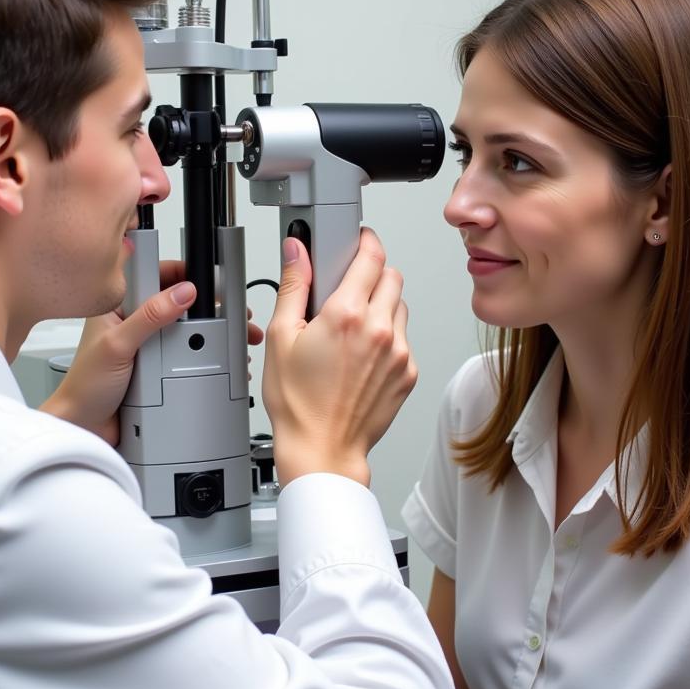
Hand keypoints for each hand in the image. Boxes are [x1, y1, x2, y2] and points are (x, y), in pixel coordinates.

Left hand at [40, 262, 263, 443]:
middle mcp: (134, 323)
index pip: (156, 276)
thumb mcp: (118, 346)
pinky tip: (216, 360)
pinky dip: (202, 356)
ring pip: (185, 330)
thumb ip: (149, 317)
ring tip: (233, 338)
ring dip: (210, 333)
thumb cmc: (85, 387)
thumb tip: (181, 293)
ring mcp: (147, 345)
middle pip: (177, 303)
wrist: (85, 427)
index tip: (210, 280)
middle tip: (233, 314)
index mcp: (118, 308)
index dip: (185, 274)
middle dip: (208, 306)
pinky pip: (183, 355)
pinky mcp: (156, 367)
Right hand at [262, 228, 417, 486]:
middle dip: (372, 273)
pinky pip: (404, 338)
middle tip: (348, 286)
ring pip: (401, 306)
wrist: (322, 449)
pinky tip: (362, 353)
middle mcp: (379, 330)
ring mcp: (399, 352)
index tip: (358, 240)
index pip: (371, 256)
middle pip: (392, 276)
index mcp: (347, 315)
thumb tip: (298, 251)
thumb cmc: (299, 403)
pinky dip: (388, 336)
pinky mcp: (408, 372)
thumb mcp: (281, 337)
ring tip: (353, 326)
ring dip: (382, 304)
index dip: (365, 241)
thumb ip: (294, 286)